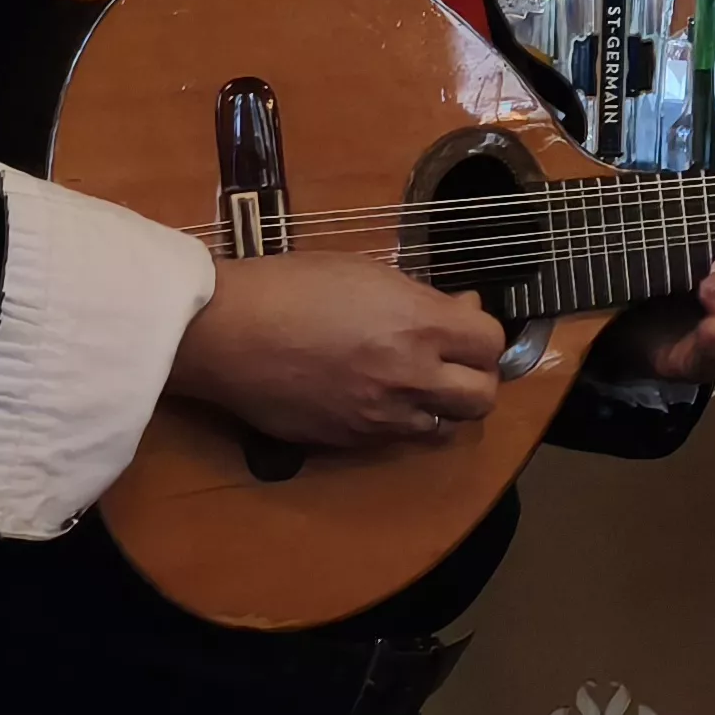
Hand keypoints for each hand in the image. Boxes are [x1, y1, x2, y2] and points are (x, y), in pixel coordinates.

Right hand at [168, 250, 504, 448]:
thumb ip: (421, 298)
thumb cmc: (290, 286)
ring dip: (443, 406)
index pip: (491, 344)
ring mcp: (379, 416)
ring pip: (445, 427)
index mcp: (418, 325)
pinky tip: (378, 398)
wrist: (223, 332)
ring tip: (419, 383)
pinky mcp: (348, 441)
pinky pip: (397, 439)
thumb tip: (459, 310)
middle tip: (455, 361)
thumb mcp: (367, 273)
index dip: (483, 333)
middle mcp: (409, 377)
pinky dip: (400, 421)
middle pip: (483, 397)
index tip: (465, 321)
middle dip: (477, 377)